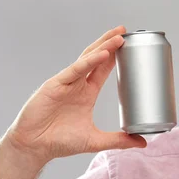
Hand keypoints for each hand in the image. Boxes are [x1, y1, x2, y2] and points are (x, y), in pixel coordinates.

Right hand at [4, 26, 146, 164]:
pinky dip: (88, 62)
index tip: (128, 44)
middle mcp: (76, 84)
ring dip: (103, 47)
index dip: (115, 55)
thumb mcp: (95, 140)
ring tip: (118, 37)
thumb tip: (143, 143)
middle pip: (95, 57)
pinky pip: (74, 70)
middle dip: (109, 43)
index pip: (103, 69)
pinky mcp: (54, 85)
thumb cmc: (60, 142)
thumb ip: (119, 140)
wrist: (35, 147)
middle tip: (124, 31)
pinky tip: (102, 54)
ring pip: (86, 59)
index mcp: (86, 92)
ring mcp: (65, 82)